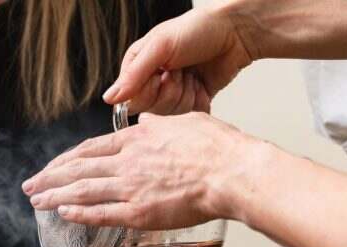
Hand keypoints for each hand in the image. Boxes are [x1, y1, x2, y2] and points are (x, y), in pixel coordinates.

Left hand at [23, 112, 249, 229]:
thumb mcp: (183, 123)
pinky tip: (62, 213)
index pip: (91, 148)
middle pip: (77, 168)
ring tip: (35, 201)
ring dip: (54, 195)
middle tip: (30, 185)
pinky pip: (100, 213)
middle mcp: (127, 162)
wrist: (230, 171)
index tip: (52, 166)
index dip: (67, 158)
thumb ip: (159, 126)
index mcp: (136, 139)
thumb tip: (144, 122)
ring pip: (82, 190)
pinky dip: (78, 213)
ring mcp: (130, 187)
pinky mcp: (138, 212)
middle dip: (49, 177)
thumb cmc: (216, 148)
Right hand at [102, 4, 255, 112]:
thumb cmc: (198, 29)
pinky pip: (189, 118)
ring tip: (192, 75)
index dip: (150, 91)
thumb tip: (109, 98)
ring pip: (171, 116)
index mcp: (138, 68)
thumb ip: (133, 75)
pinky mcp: (191, 102)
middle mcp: (153, 83)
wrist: (236, 32)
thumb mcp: (160, 46)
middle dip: (170, 91)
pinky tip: (202, 85)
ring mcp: (173, 94)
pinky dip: (199, 102)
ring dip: (186, 95)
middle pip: (152, 110)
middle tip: (180, 71)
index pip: (132, 100)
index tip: (162, 73)